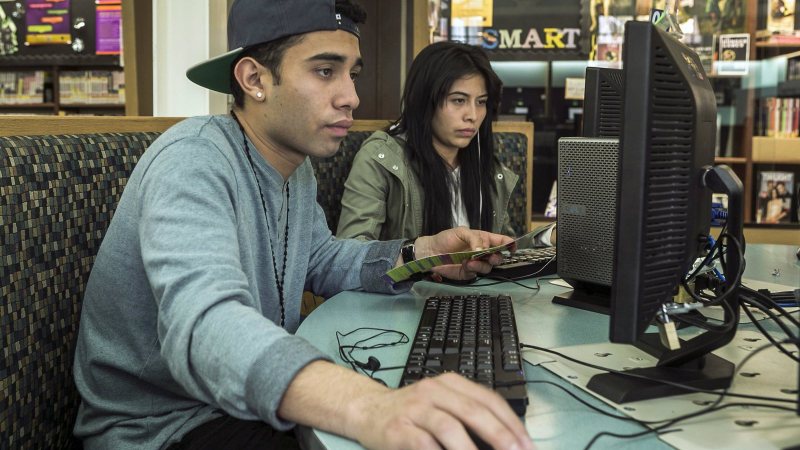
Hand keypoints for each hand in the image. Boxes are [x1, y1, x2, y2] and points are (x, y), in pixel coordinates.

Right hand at [346, 373, 532, 449]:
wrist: (367, 410)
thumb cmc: (412, 413)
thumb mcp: (443, 405)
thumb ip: (470, 416)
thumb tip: (507, 442)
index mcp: (451, 383)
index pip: (490, 399)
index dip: (512, 424)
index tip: (528, 446)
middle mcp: (434, 390)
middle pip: (474, 411)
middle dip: (500, 436)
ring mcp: (415, 408)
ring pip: (449, 427)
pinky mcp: (398, 429)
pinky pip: (423, 444)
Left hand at [415, 227, 514, 280]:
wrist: (430, 251)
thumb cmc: (446, 238)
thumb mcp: (461, 232)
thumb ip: (474, 238)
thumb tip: (483, 249)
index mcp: (483, 240)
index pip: (501, 242)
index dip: (509, 244)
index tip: (512, 248)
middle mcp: (482, 252)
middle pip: (498, 257)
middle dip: (497, 257)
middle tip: (490, 256)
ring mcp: (476, 263)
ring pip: (488, 267)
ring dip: (482, 264)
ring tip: (471, 260)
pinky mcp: (468, 273)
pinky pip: (476, 273)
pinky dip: (473, 269)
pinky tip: (466, 264)